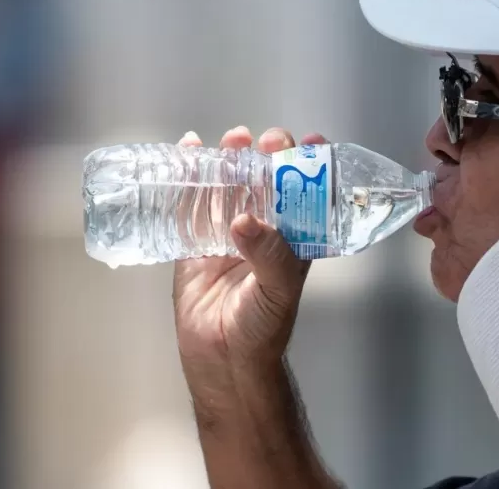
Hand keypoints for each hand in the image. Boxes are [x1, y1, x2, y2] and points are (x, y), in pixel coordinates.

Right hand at [172, 126, 328, 376]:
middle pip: (266, 183)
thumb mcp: (277, 292)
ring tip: (234, 138)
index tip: (310, 143)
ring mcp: (226, 235)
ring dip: (232, 160)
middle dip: (268, 156)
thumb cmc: (261, 329)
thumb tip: (245, 219)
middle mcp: (262, 232)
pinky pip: (191, 205)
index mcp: (292, 241)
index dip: (310, 168)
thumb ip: (269, 256)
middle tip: (267, 139)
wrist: (221, 361)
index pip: (306, 196)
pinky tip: (188, 149)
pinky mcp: (193, 244)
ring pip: (230, 187)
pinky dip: (189, 177)